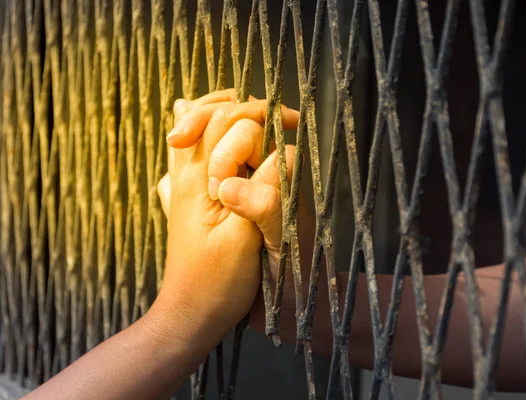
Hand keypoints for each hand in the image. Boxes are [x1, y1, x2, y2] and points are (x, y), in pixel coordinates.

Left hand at [156, 90, 304, 343]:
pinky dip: (222, 138)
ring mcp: (186, 182)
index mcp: (196, 180)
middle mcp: (186, 173)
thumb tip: (279, 155)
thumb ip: (262, 197)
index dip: (255, 123)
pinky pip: (200, 150)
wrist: (190, 315)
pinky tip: (240, 147)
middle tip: (285, 122)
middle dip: (249, 111)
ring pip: (203, 126)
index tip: (277, 148)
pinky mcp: (194, 195)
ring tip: (265, 122)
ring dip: (234, 118)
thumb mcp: (243, 243)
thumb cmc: (216, 285)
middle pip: (213, 112)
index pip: (224, 120)